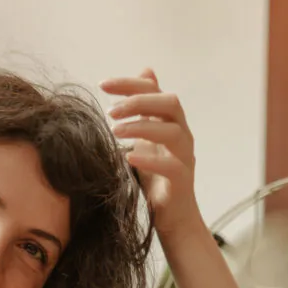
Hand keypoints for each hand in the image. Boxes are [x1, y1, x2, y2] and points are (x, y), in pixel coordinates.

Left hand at [101, 68, 206, 240]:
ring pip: (173, 131)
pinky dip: (150, 159)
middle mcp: (181, 134)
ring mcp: (185, 157)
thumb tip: (146, 70)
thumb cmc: (156, 176)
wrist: (172, 217)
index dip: (130, 83)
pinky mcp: (183, 180)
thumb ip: (144, 108)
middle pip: (170, 103)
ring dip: (142, 127)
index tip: (102, 84)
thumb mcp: (145, 136)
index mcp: (169, 121)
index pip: (155, 90)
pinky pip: (172, 165)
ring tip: (115, 131)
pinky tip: (129, 157)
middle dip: (139, 101)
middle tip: (110, 111)